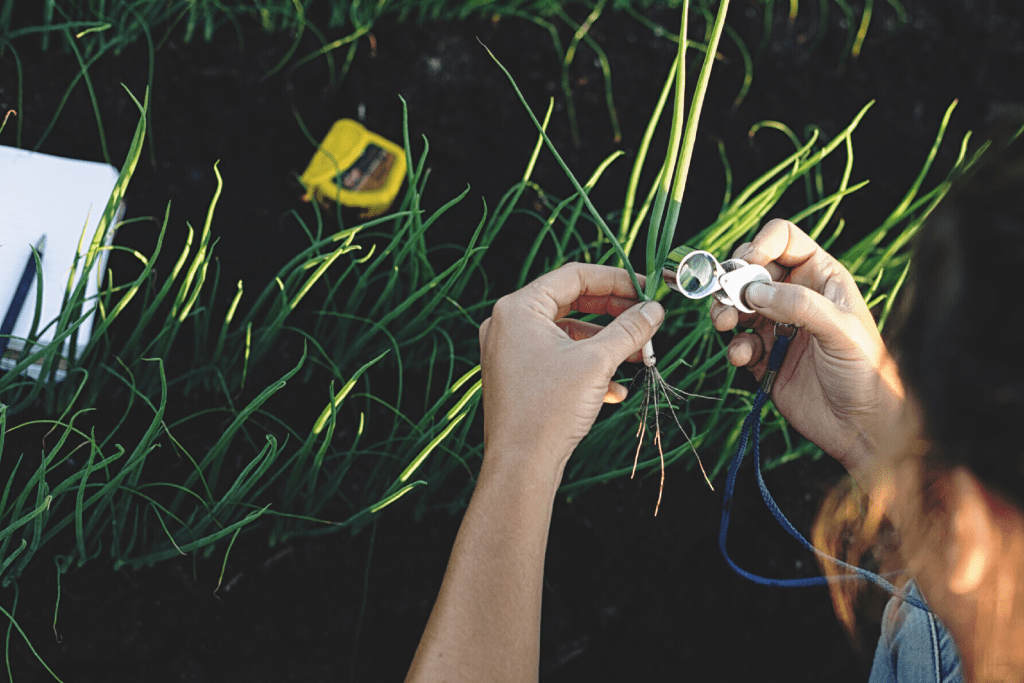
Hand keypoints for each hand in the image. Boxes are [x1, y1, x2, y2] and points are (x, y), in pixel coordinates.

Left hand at [478, 263, 663, 472]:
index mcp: (518, 309)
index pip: (573, 276)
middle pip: (572, 303)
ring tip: (640, 358)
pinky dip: (587, 367)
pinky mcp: (519, 377)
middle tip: (647, 320)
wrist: (521, 465)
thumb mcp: (597, 362)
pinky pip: (558, 359)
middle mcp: (509, 325)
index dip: (616, 280)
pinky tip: (616, 390)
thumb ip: (629, 330)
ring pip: (568, 335)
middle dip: (614, 315)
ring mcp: (511, 352)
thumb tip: (654, 310)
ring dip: (606, 344)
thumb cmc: (549, 409)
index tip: (647, 289)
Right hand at [710, 219, 909, 479]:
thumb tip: (753, 290)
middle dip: (733, 280)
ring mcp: (778, 327)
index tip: (746, 265)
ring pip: (737, 305)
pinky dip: (734, 347)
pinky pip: (738, 342)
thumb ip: (798, 304)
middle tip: (727, 299)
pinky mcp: (764, 357)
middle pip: (751, 270)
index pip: (784, 240)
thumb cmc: (867, 372)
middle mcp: (796, 296)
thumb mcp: (840, 329)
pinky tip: (744, 357)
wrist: (863, 427)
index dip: (760, 245)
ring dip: (724, 311)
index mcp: (821, 277)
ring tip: (724, 324)